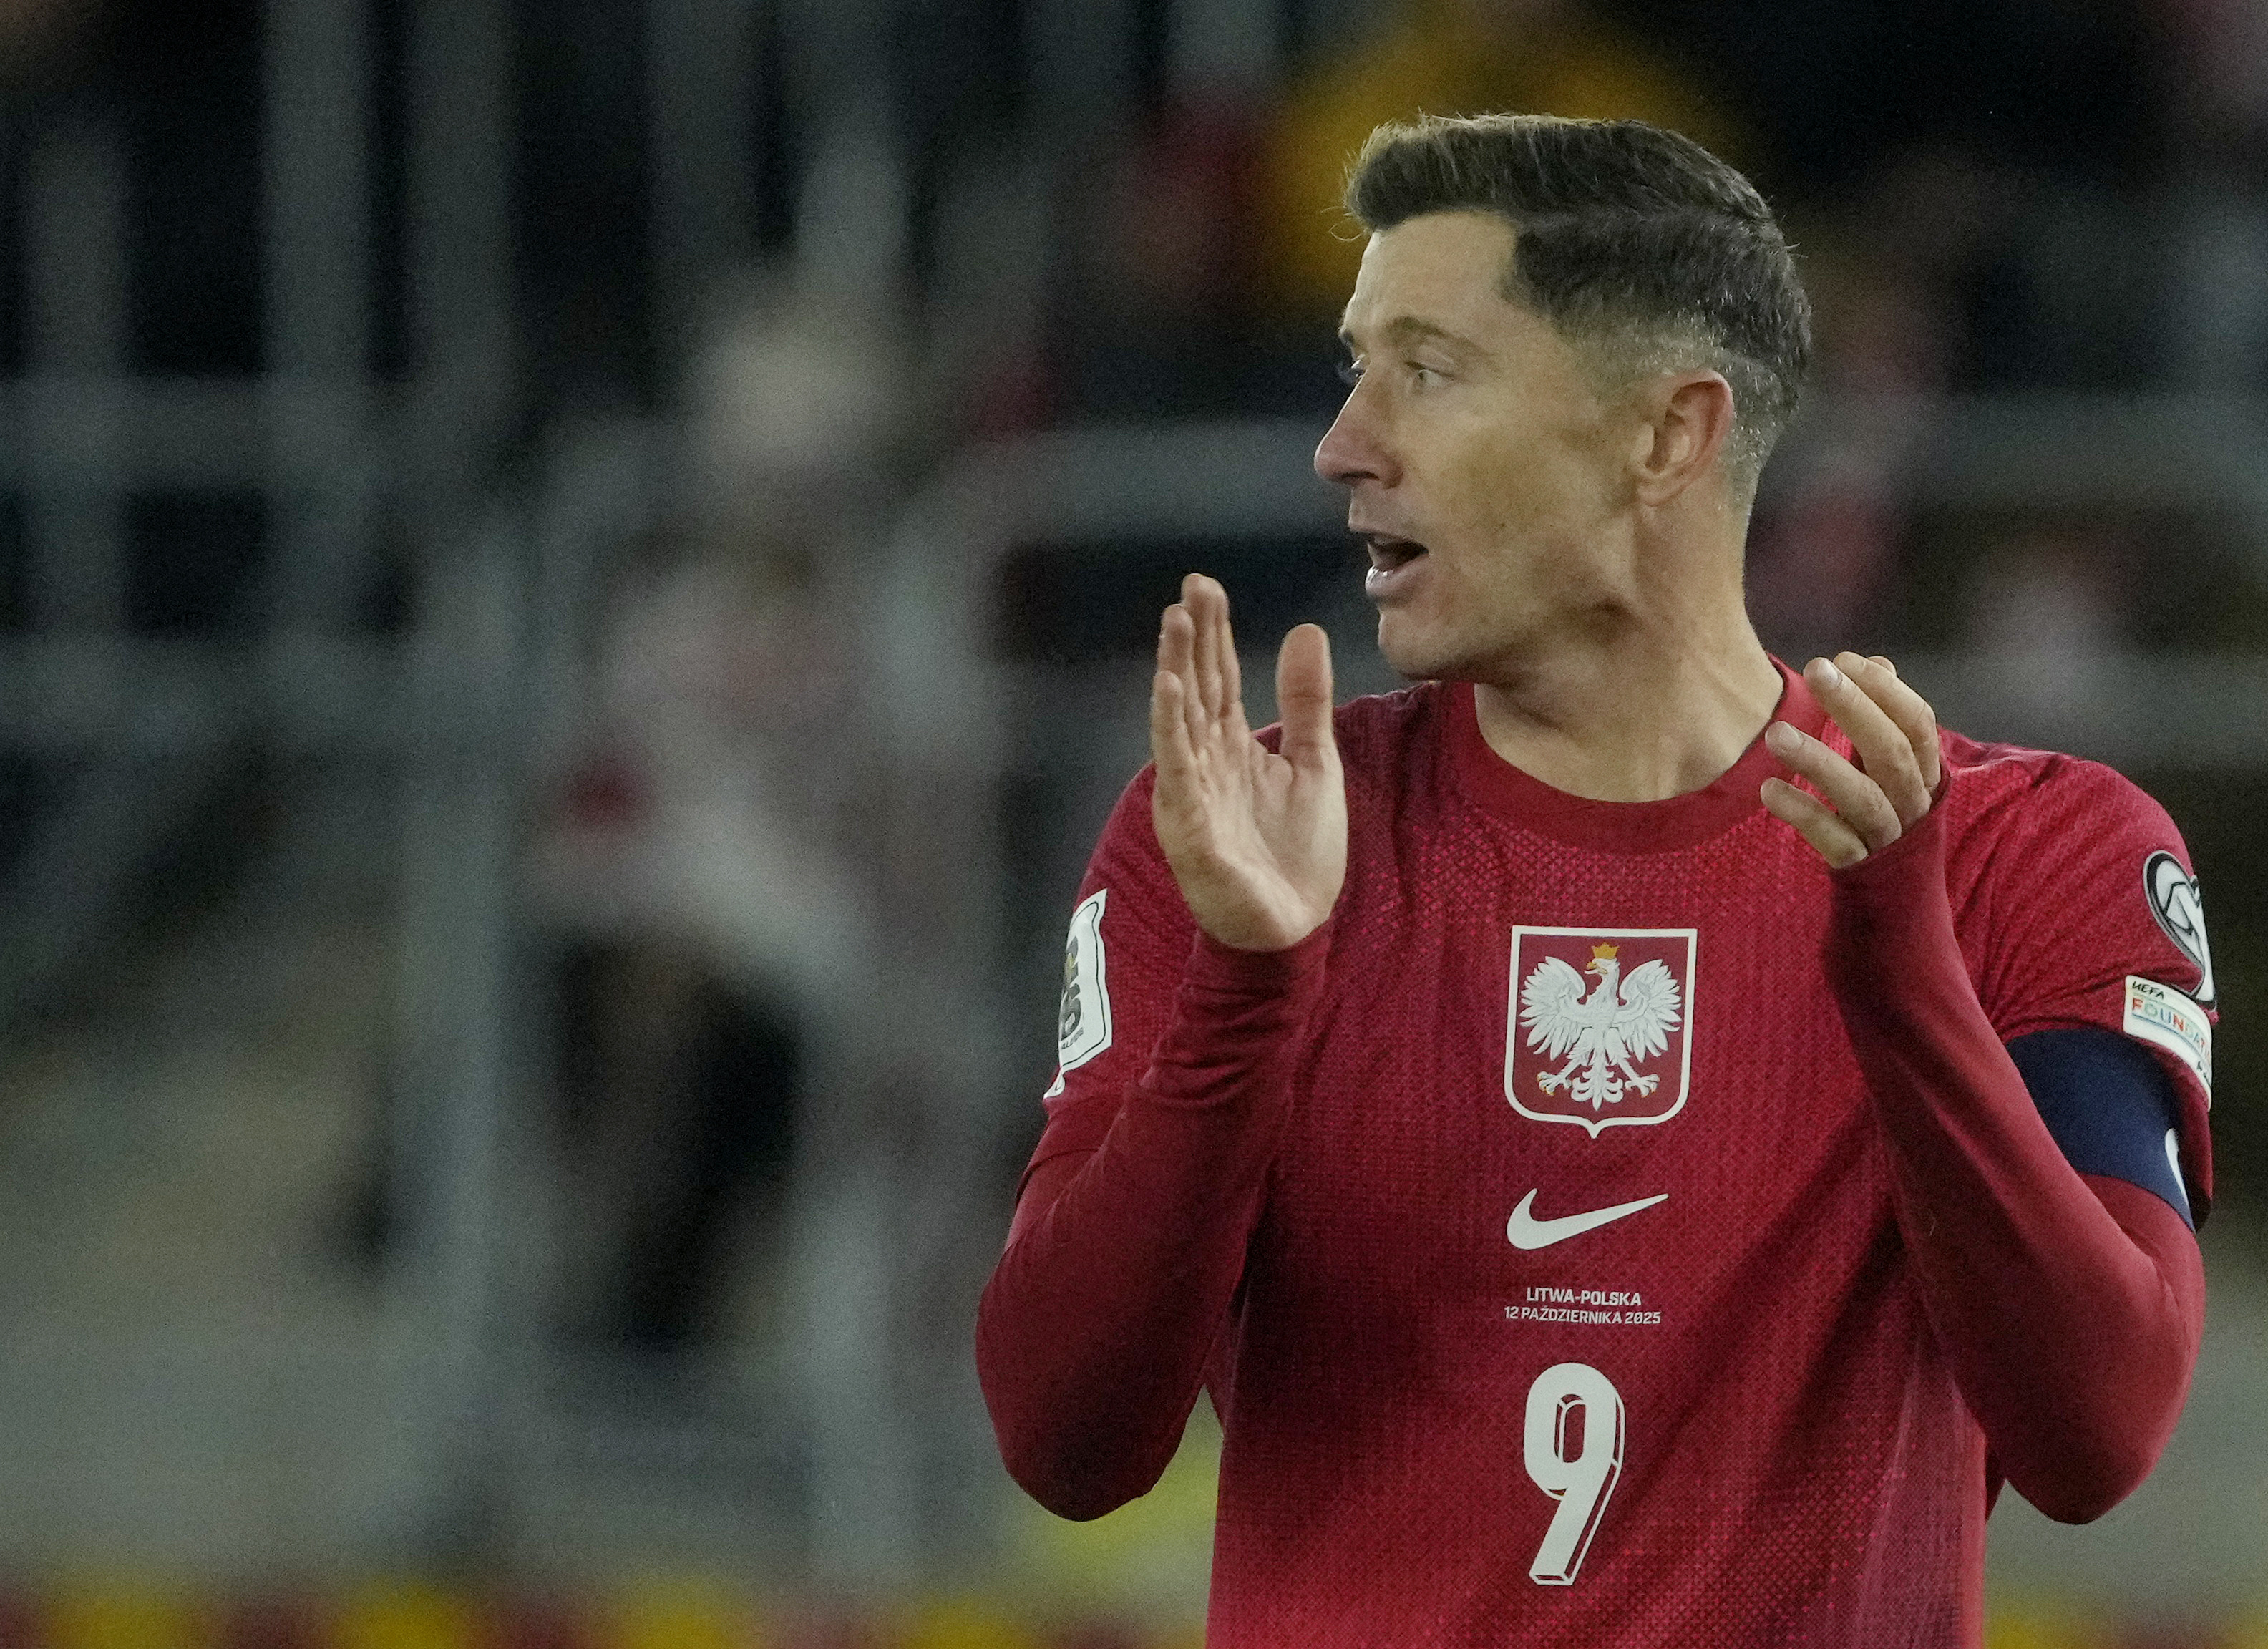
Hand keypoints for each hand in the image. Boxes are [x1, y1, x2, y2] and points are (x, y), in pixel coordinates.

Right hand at [1150, 574, 1347, 950]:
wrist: (1295, 928)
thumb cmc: (1297, 854)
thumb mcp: (1315, 764)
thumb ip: (1305, 704)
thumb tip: (1304, 630)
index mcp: (1232, 749)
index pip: (1218, 679)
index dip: (1213, 634)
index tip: (1206, 586)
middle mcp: (1205, 764)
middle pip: (1196, 690)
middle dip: (1191, 639)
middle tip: (1189, 588)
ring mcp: (1194, 794)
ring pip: (1180, 722)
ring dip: (1175, 671)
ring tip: (1174, 624)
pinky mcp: (1192, 826)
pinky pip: (1179, 770)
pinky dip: (1171, 729)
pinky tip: (1169, 690)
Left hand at [1761, 653, 1941, 869]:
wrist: (1897, 898)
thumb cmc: (1889, 814)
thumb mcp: (1891, 766)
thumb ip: (1884, 719)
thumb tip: (1877, 662)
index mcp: (1926, 774)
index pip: (1918, 725)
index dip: (1886, 691)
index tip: (1845, 659)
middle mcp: (1913, 803)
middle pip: (1892, 753)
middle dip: (1856, 708)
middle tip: (1815, 671)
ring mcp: (1887, 837)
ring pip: (1862, 797)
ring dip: (1820, 761)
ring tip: (1776, 733)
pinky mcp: (1858, 866)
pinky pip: (1832, 838)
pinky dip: (1803, 813)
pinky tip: (1770, 789)